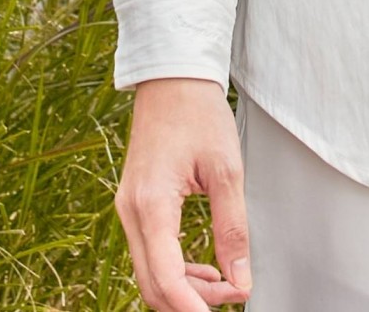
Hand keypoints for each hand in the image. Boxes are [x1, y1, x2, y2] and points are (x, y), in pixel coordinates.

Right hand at [115, 77, 251, 310]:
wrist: (173, 79)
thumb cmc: (197, 113)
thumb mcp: (226, 170)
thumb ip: (232, 228)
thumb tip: (240, 278)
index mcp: (151, 203)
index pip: (166, 279)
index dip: (195, 307)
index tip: (226, 307)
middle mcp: (131, 210)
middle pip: (152, 284)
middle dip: (192, 301)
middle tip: (232, 294)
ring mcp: (128, 207)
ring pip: (148, 272)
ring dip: (183, 288)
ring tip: (223, 282)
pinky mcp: (134, 203)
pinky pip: (148, 251)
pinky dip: (174, 269)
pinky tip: (203, 267)